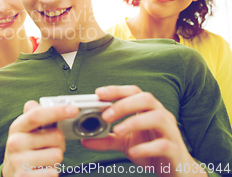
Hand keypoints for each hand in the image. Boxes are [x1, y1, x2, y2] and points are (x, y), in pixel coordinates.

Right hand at [2, 100, 78, 176]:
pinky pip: (54, 172)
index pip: (36, 115)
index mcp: (16, 128)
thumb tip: (33, 103)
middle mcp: (15, 143)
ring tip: (43, 161)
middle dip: (59, 143)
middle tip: (48, 148)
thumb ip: (31, 118)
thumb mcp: (23, 133)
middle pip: (56, 136)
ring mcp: (19, 162)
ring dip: (55, 160)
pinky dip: (51, 172)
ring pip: (57, 155)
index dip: (57, 110)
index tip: (74, 109)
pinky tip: (41, 171)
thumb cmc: (23, 152)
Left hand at [82, 85, 205, 175]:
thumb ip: (106, 139)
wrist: (175, 170)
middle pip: (146, 99)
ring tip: (116, 132)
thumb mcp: (125, 143)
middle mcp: (161, 115)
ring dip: (134, 122)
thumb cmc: (151, 149)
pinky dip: (146, 148)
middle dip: (124, 104)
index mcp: (148, 109)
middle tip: (105, 116)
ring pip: (158, 117)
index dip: (117, 90)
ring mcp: (170, 131)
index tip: (99, 93)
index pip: (134, 92)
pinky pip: (163, 144)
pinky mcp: (175, 149)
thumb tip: (84, 140)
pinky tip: (132, 152)